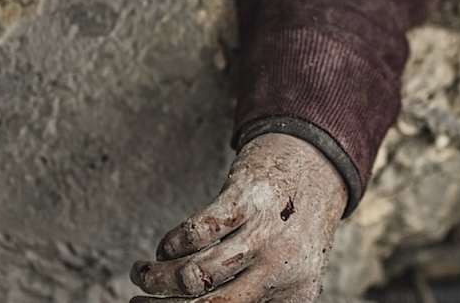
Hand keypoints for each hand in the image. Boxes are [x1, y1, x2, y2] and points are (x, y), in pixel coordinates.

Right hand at [131, 133, 347, 302]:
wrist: (317, 168)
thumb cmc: (291, 232)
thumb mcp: (288, 275)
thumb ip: (257, 298)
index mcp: (293, 298)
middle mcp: (281, 270)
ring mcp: (265, 234)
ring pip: (194, 274)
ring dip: (156, 278)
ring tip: (143, 274)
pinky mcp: (247, 198)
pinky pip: (196, 232)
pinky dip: (170, 244)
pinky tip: (166, 249)